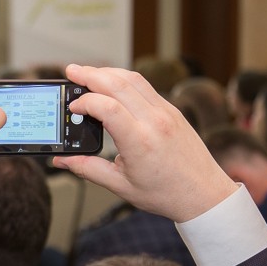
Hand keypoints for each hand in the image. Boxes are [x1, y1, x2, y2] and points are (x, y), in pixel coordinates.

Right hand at [53, 64, 236, 223]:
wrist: (204, 195)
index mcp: (140, 142)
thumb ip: (87, 169)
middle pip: (117, 83)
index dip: (84, 102)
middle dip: (90, 74)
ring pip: (133, 79)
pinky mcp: (172, 110)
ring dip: (107, 72)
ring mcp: (166, 112)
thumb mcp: (121, 185)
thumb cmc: (166, 194)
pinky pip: (145, 86)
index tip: (73, 109)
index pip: (107, 107)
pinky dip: (124, 79)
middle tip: (70, 71)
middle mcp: (154, 121)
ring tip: (87, 73)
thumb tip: (62, 160)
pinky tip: (111, 84)